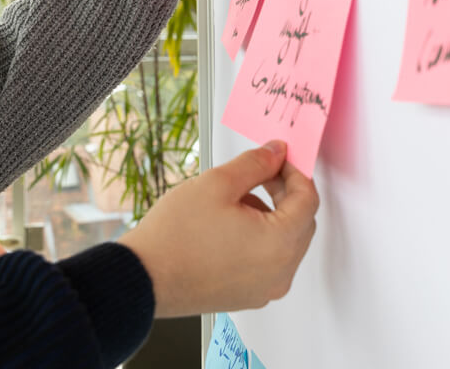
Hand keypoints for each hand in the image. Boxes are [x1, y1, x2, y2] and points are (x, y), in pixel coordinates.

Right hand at [119, 141, 318, 317]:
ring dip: (270, 215)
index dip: (295, 172)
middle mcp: (279, 273)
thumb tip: (276, 153)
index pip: (308, 199)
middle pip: (301, 222)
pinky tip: (229, 226)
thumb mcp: (218, 183)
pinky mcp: (249, 296)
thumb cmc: (174, 238)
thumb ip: (256, 163)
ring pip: (285, 242)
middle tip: (262, 173)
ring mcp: (265, 289)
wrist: (142, 279)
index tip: (280, 159)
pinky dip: (260, 239)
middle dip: (284, 193)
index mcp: (279, 245)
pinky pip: (269, 261)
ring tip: (233, 201)